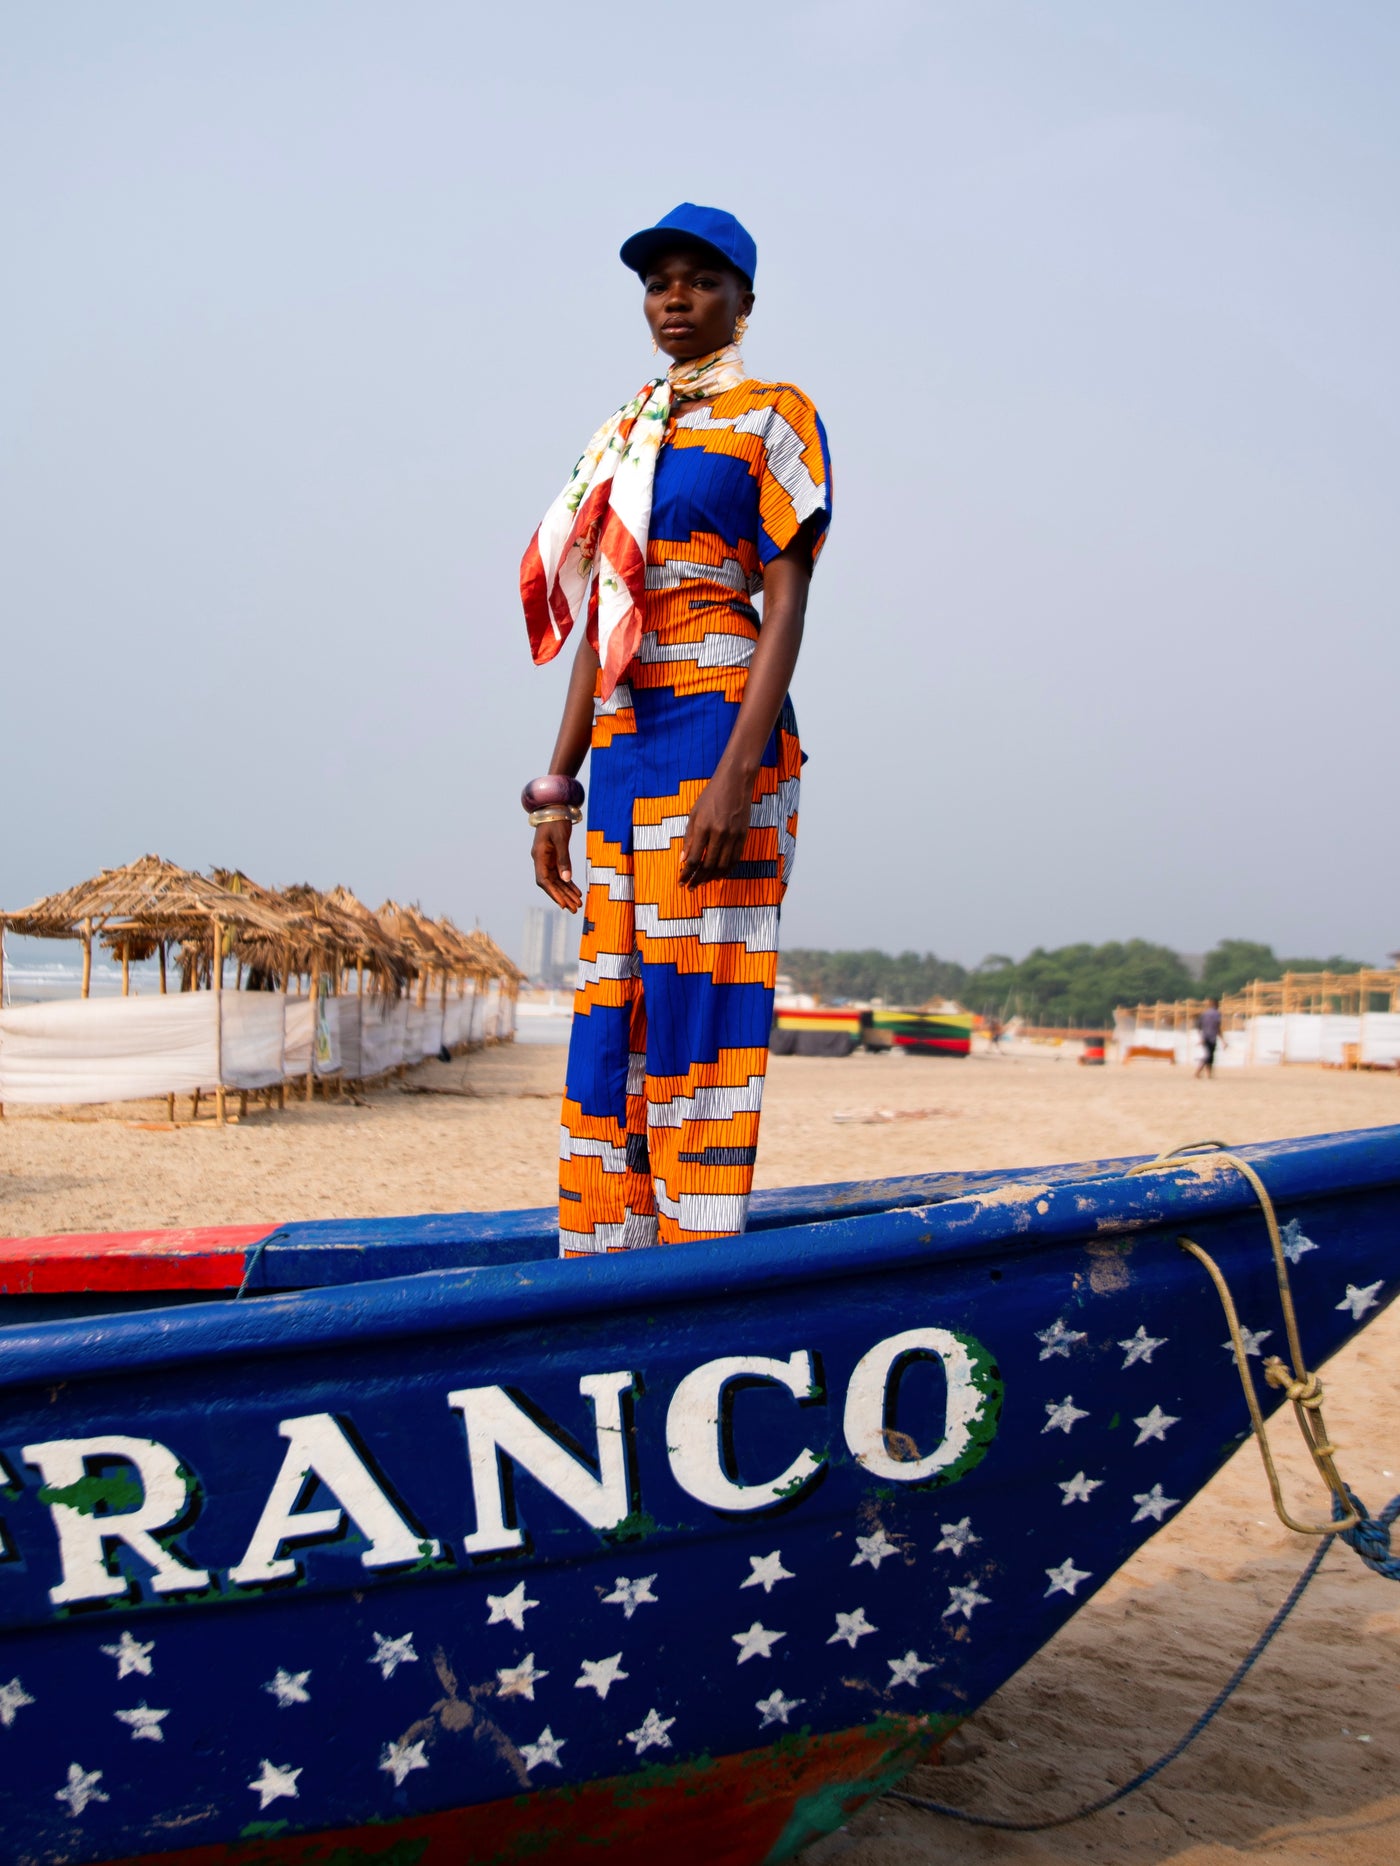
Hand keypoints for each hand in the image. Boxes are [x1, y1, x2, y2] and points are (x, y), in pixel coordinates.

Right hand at [533, 820, 581, 911]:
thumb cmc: (556, 821)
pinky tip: (577, 892)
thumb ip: (563, 859)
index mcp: (539, 856)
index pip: (544, 880)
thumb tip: (566, 879)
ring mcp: (547, 859)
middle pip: (551, 884)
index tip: (562, 904)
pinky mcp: (554, 857)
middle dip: (562, 897)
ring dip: (566, 892)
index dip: (553, 893)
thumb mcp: (561, 839)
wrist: (554, 808)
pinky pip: (561, 874)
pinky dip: (568, 883)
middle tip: (574, 909)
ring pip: (556, 881)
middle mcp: (541, 860)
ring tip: (578, 904)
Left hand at [679, 766, 753, 888]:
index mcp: (703, 826)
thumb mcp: (694, 813)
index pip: (694, 858)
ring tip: (703, 883)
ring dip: (711, 878)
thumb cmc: (711, 795)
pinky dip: (726, 870)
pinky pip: (735, 859)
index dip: (686, 873)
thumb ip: (689, 837)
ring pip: (722, 865)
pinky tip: (719, 875)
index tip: (681, 881)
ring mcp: (733, 835)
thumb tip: (683, 859)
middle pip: (708, 865)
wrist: (735, 782)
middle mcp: (719, 833)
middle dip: (697, 879)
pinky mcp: (743, 835)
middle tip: (691, 888)